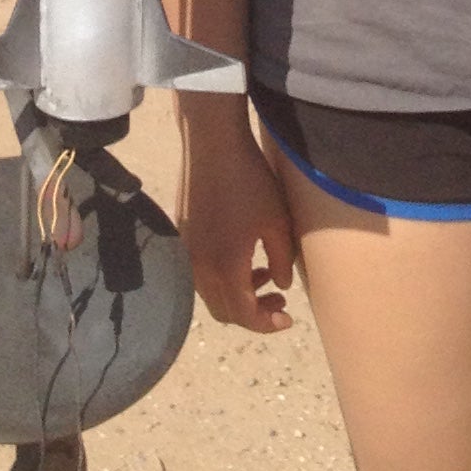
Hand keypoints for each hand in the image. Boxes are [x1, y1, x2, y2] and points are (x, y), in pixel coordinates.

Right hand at [178, 118, 296, 333]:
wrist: (212, 145)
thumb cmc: (250, 181)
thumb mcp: (277, 222)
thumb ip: (281, 261)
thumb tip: (281, 286)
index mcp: (225, 268)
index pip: (244, 315)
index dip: (267, 324)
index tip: (287, 319)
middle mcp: (199, 268)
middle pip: (225, 312)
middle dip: (253, 313)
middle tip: (279, 301)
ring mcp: (187, 253)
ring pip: (212, 294)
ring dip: (238, 294)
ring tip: (266, 276)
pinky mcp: (182, 237)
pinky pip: (202, 274)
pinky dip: (223, 277)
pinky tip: (243, 256)